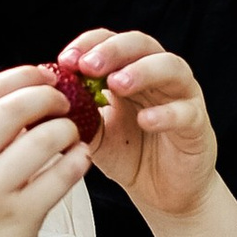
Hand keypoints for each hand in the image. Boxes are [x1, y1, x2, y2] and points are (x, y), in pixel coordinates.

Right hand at [0, 67, 89, 236]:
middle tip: (65, 100)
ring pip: (44, 139)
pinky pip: (60, 177)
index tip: (43, 74)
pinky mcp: (19, 218)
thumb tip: (19, 107)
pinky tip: (81, 159)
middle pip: (16, 106)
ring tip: (73, 134)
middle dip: (48, 96)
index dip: (21, 76)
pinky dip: (77, 161)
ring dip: (67, 129)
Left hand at [61, 29, 219, 221]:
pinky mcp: (197, 124)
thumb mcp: (92, 134)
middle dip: (112, 51)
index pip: (109, 42)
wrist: (162, 194)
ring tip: (117, 83)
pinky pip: (186, 111)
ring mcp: (181, 96)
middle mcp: (158, 76)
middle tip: (89, 65)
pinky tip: (145, 120)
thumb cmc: (130, 157)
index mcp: (129, 71)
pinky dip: (166, 113)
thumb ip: (74, 114)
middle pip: (140, 44)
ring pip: (170, 67)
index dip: (88, 45)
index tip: (65, 61)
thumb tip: (39, 101)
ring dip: (142, 70)